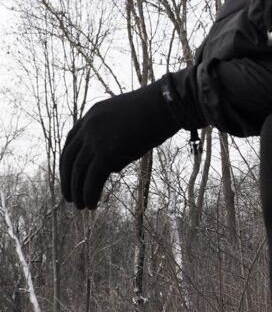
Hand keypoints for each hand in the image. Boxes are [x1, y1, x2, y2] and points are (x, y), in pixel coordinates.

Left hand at [60, 79, 182, 209]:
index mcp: (91, 116)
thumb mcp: (127, 124)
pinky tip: (92, 205)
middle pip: (69, 158)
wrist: (164, 106)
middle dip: (67, 180)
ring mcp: (95, 140)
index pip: (71, 142)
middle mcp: (88, 127)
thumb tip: (112, 167)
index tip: (70, 176)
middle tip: (69, 196)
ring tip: (80, 206)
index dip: (68, 162)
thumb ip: (115, 143)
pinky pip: (92, 178)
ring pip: (78, 170)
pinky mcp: (106, 153)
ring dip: (77, 191)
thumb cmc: (155, 114)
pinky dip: (89, 193)